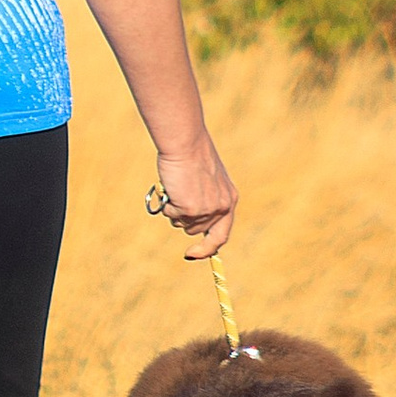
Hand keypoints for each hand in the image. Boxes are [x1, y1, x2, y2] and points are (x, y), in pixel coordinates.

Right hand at [148, 128, 235, 258]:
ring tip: (177, 184)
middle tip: (178, 193)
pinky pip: (170, 215)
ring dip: (174, 209)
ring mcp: (206, 211)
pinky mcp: (191, 210)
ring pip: (180, 224)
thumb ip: (204, 199)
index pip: (221, 235)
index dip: (207, 248)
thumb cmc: (192, 154)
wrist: (186, 142)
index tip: (191, 254)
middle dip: (182, 217)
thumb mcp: (206, 179)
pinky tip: (171, 185)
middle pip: (194, 230)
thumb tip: (188, 221)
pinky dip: (166, 203)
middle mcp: (221, 209)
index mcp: (229, 200)